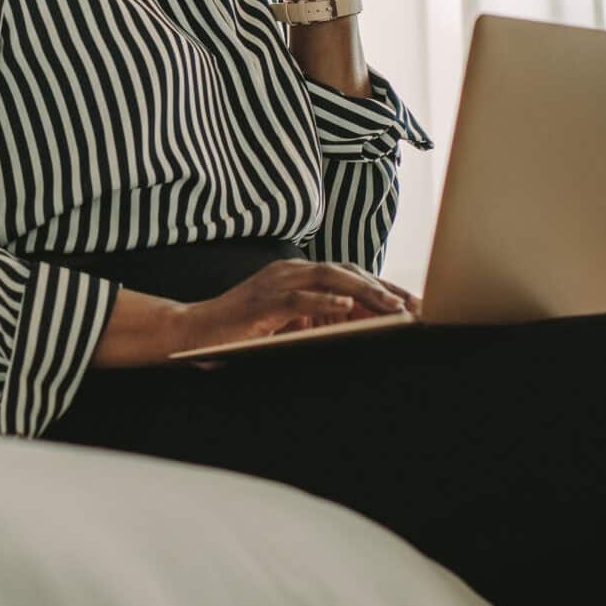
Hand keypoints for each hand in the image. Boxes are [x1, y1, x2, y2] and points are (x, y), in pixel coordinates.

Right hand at [171, 258, 417, 355]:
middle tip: (413, 306)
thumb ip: (317, 321)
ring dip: (363, 292)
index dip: (381, 287)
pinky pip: (298, 297)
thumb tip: (359, 329)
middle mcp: (289, 272)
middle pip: (346, 271)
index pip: (348, 276)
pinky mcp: (263, 302)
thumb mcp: (287, 326)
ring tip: (391, 306)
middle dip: (382, 288)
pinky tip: (346, 305)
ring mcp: (275, 283)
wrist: (192, 333)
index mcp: (297, 276)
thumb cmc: (238, 334)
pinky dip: (323, 299)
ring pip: (328, 277)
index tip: (411, 304)